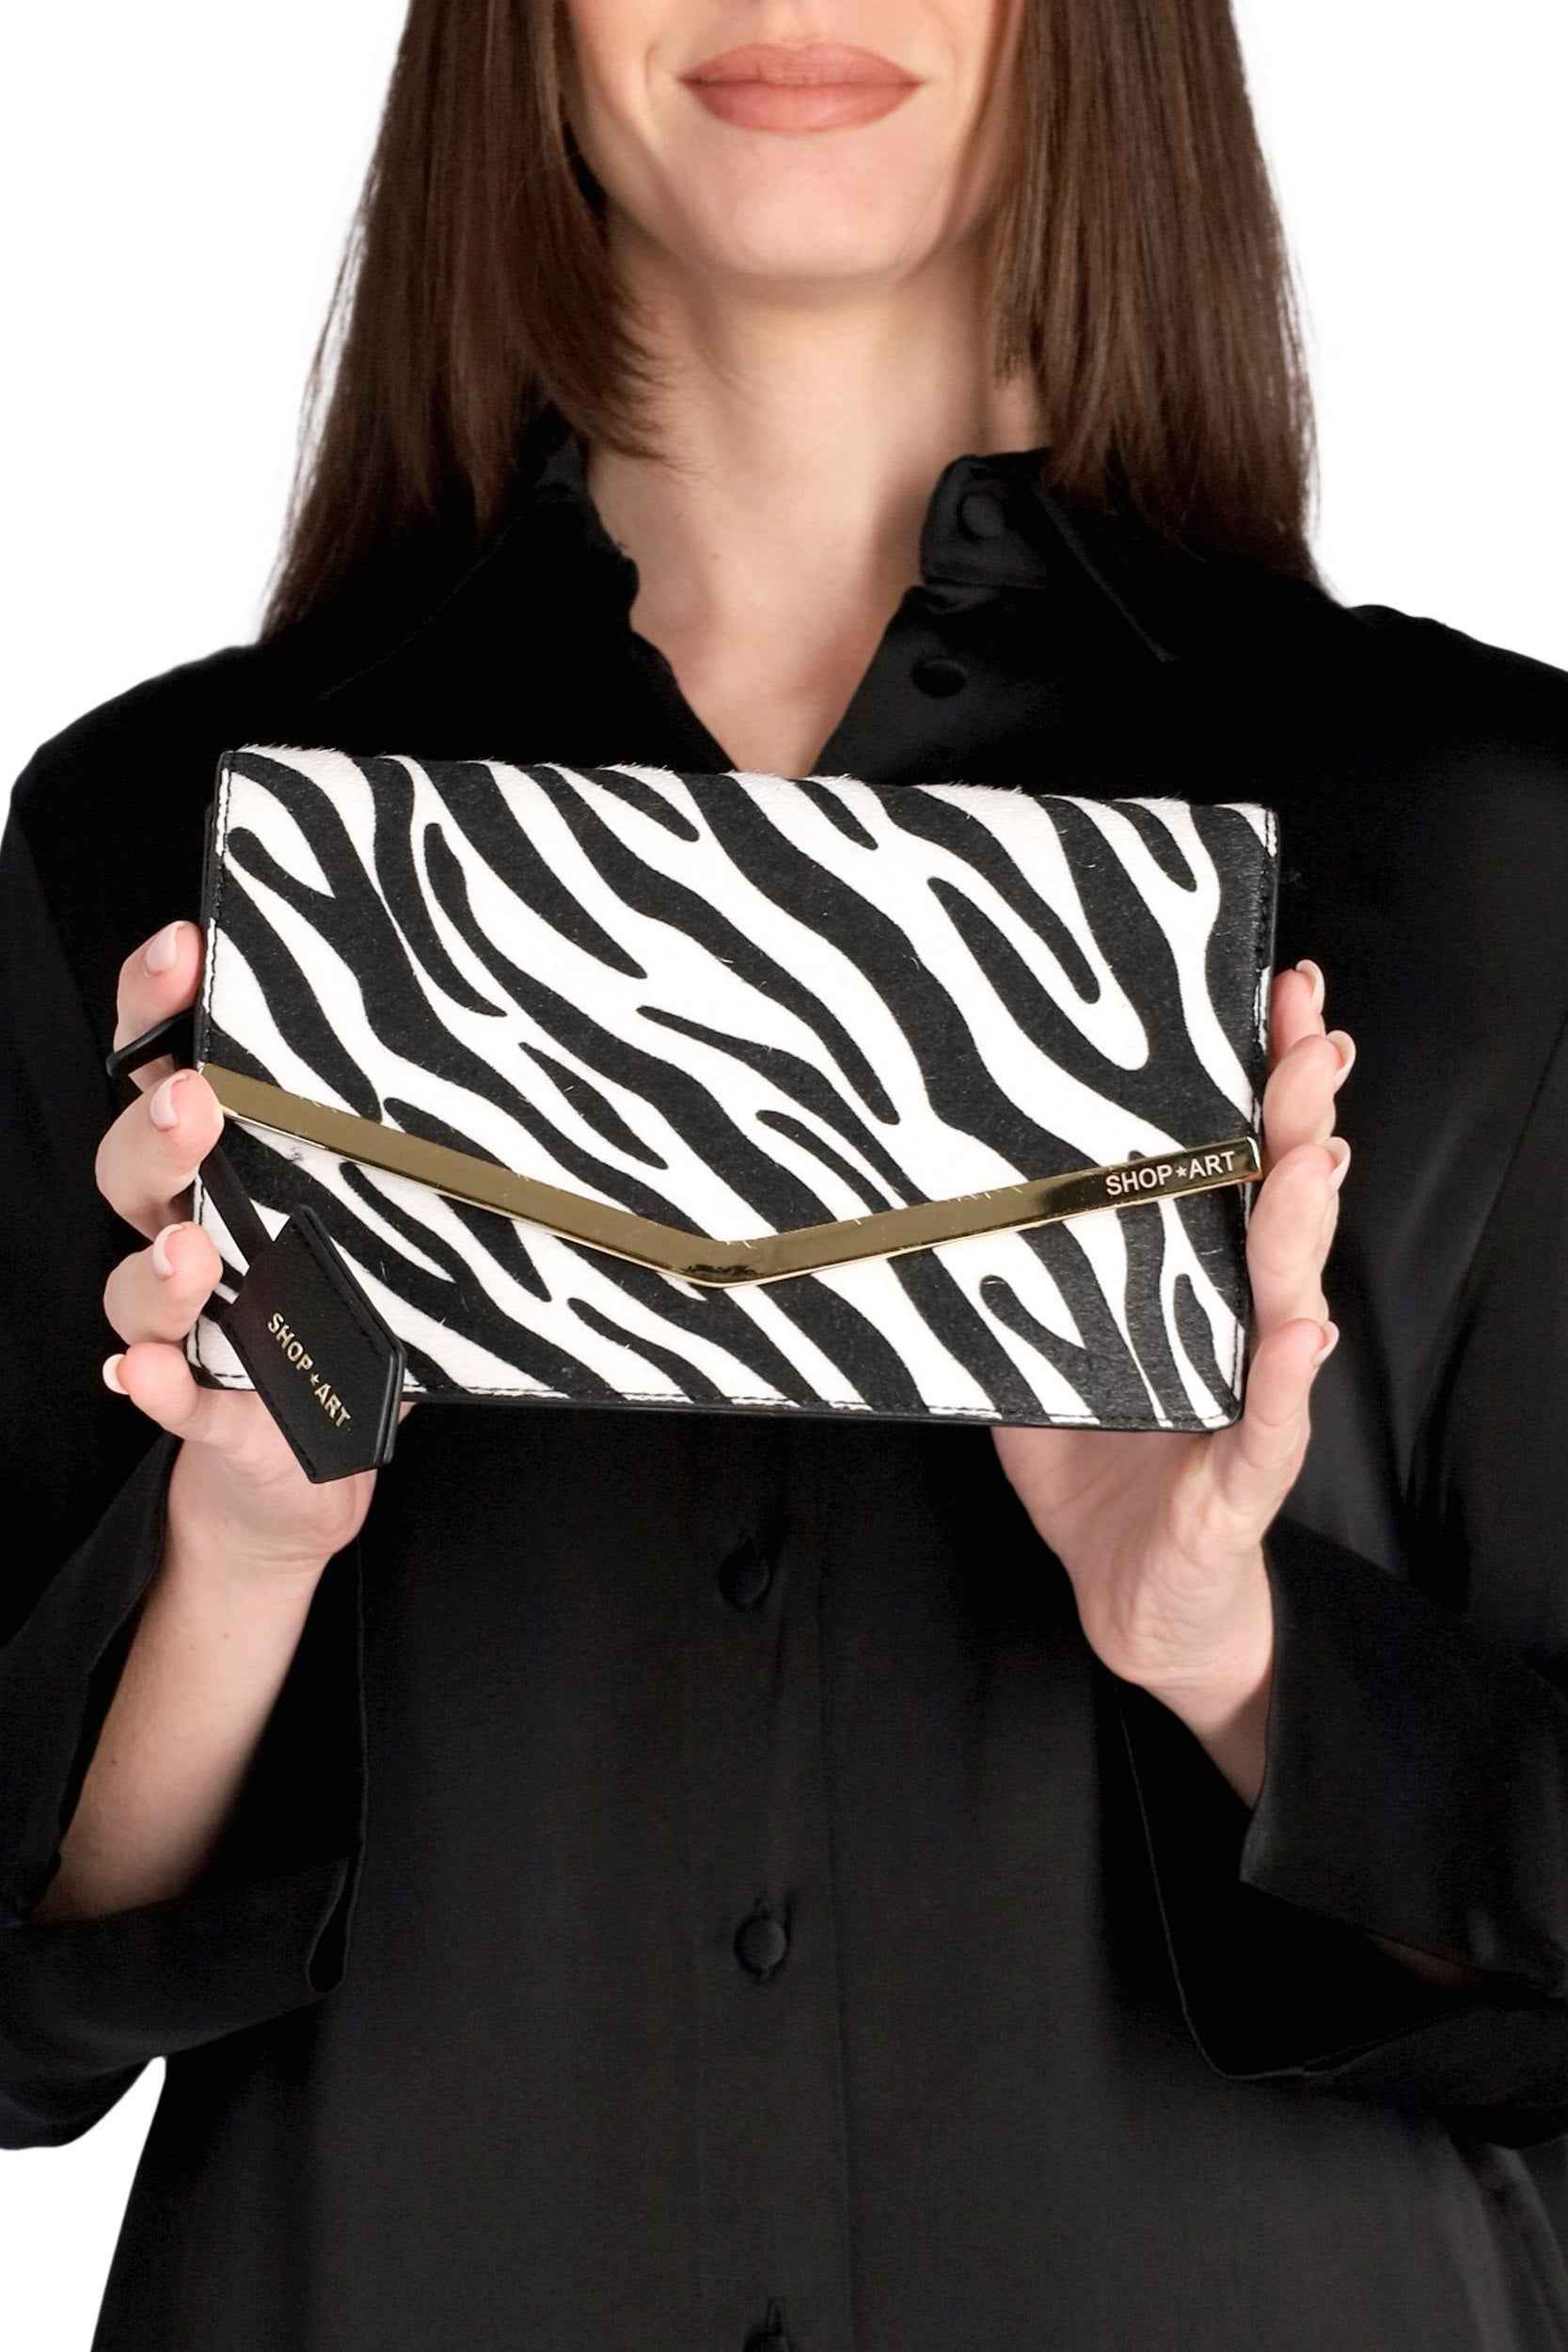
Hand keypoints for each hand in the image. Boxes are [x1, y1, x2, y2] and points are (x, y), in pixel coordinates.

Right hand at [97, 918, 414, 1579]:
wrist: (320, 1463)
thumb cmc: (357, 1319)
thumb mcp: (395, 1226)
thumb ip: (417, 1159)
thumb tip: (518, 1069)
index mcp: (231, 1170)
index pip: (167, 1069)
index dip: (158, 1007)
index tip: (185, 947)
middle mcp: (190, 1234)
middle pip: (133, 1167)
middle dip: (156, 1131)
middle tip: (195, 1104)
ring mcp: (189, 1326)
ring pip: (137, 1284)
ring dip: (156, 1267)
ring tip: (195, 1253)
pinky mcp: (204, 1410)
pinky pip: (165, 1394)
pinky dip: (154, 1386)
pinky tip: (150, 1373)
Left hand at [991, 959, 1353, 1694]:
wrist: (1130, 1599)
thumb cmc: (1096, 1469)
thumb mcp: (1034, 1355)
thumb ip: (1015, 1279)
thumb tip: (940, 1190)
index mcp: (1198, 1282)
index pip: (1239, 1164)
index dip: (1260, 1082)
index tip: (1271, 993)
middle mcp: (1242, 1322)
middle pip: (1282, 1201)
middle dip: (1301, 1111)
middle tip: (1314, 1028)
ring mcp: (1257, 1395)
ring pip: (1291, 1292)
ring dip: (1306, 1217)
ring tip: (1316, 1148)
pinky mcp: (1246, 1475)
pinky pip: (1271, 1419)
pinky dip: (1287, 1374)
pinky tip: (1303, 1327)